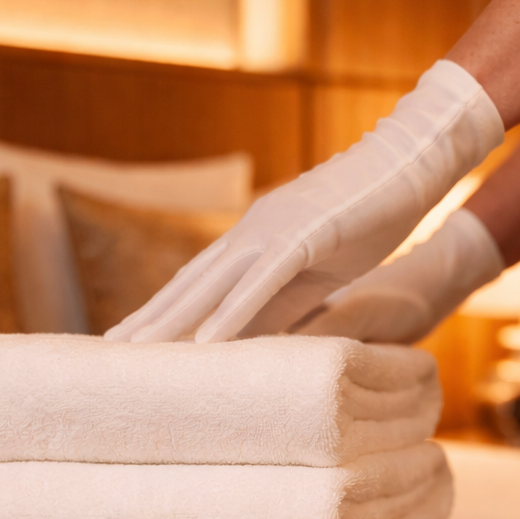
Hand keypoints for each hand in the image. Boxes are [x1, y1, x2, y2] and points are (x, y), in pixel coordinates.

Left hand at [104, 60, 502, 343]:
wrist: (410, 166)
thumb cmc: (370, 216)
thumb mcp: (319, 268)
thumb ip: (286, 298)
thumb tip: (257, 335)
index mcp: (254, 238)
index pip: (197, 280)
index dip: (162, 309)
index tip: (131, 339)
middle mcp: (252, 232)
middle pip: (190, 281)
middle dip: (150, 317)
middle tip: (110, 352)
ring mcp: (275, 231)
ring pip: (212, 283)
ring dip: (173, 319)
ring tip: (139, 352)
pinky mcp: (305, 236)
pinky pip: (261, 282)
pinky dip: (231, 313)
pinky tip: (206, 342)